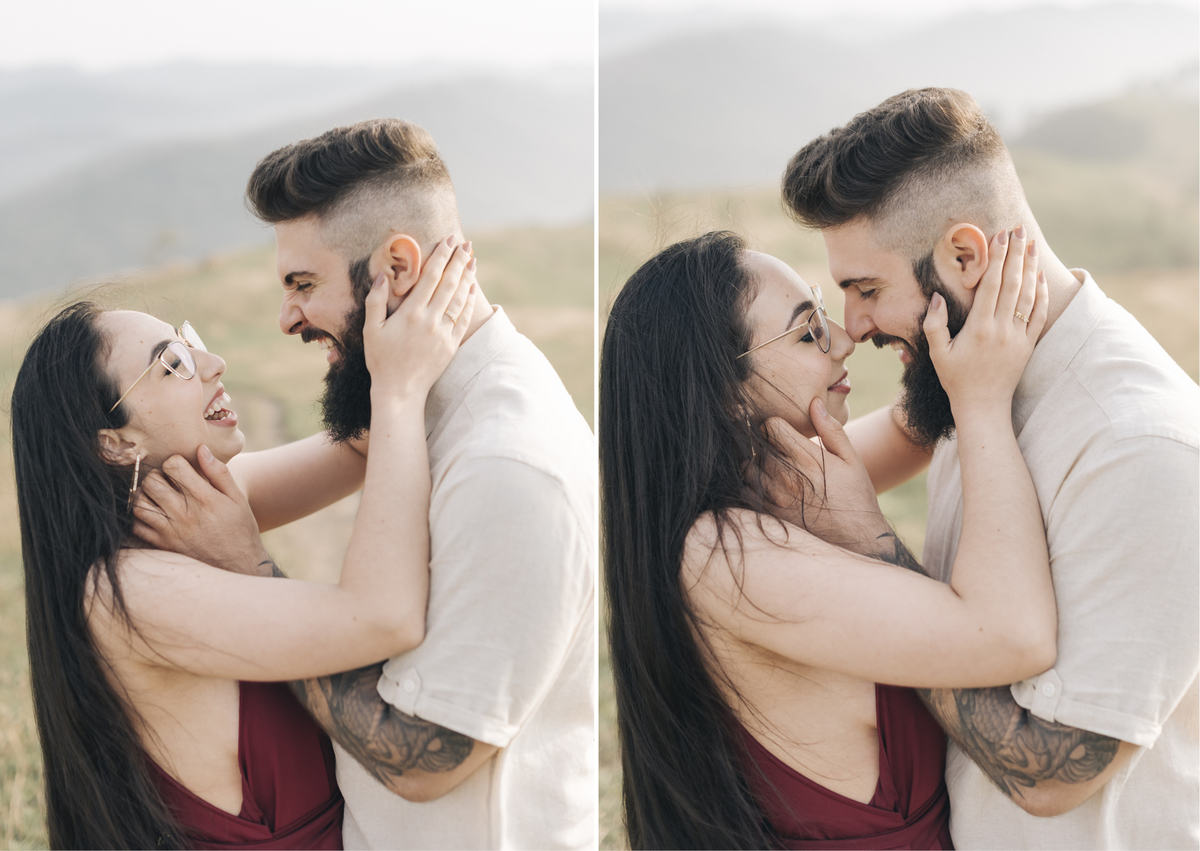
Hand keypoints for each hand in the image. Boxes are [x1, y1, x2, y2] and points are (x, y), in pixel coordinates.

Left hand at [132, 445, 272, 574]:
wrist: (238, 564)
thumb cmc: (239, 528)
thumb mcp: (237, 498)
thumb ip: (219, 472)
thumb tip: (201, 449)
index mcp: (204, 498)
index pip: (173, 465)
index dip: (176, 462)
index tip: (182, 468)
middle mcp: (184, 513)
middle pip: (151, 481)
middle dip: (158, 475)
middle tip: (168, 481)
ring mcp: (170, 530)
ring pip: (139, 502)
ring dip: (146, 495)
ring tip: (159, 496)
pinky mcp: (163, 544)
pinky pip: (137, 525)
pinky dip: (141, 516)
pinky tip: (154, 513)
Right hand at [365, 236, 476, 398]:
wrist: (400, 390)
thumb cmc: (381, 359)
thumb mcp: (371, 329)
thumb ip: (376, 301)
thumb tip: (382, 276)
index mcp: (411, 313)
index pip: (430, 277)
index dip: (441, 257)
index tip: (448, 241)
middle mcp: (430, 320)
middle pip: (449, 283)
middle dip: (458, 261)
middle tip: (466, 244)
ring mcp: (443, 333)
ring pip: (459, 299)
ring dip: (467, 278)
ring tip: (472, 261)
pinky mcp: (451, 345)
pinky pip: (463, 319)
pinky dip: (469, 302)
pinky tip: (471, 289)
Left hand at [760, 399, 888, 550]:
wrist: (856, 538)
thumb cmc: (855, 495)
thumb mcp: (851, 459)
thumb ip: (831, 430)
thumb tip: (814, 403)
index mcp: (807, 458)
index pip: (771, 426)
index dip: (776, 427)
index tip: (785, 434)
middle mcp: (787, 476)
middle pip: (758, 445)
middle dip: (768, 445)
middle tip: (783, 454)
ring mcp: (775, 496)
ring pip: (748, 467)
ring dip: (757, 465)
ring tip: (777, 471)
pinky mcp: (768, 513)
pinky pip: (745, 490)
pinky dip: (752, 486)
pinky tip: (770, 488)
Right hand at [925, 227, 1047, 415]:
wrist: (983, 406)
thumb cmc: (955, 379)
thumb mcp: (937, 353)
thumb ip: (934, 324)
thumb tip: (936, 297)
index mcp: (978, 328)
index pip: (991, 285)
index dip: (997, 259)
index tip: (1000, 237)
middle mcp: (1001, 329)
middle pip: (1012, 283)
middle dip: (1015, 254)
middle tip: (1018, 230)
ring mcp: (1018, 337)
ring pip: (1028, 295)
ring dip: (1030, 267)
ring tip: (1031, 245)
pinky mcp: (1028, 345)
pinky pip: (1039, 314)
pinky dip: (1041, 293)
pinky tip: (1039, 276)